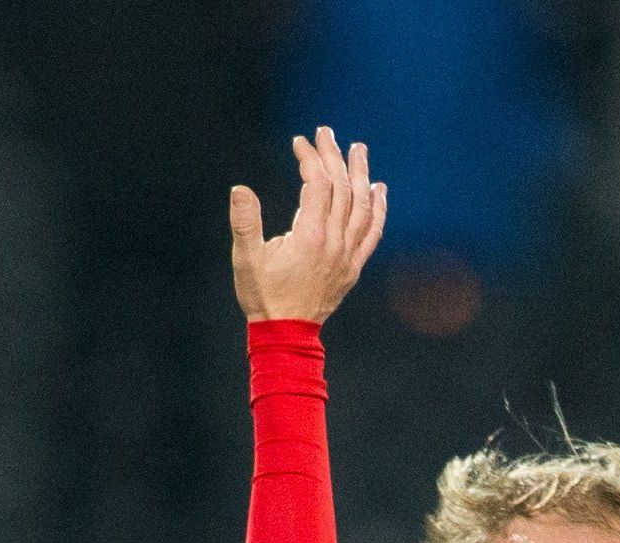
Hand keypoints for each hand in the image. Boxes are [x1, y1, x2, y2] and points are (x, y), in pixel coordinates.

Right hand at [231, 127, 387, 325]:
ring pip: (362, 207)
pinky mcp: (353, 267)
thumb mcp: (246, 259)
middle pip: (342, 189)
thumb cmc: (263, 295)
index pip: (319, 184)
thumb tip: (240, 189)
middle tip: (326, 132)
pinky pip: (372, 233)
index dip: (311, 158)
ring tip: (359, 150)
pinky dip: (378, 210)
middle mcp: (335, 244)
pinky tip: (379, 191)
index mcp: (311, 237)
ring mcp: (348, 256)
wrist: (286, 333)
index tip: (299, 142)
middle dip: (335, 157)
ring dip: (361, 175)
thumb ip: (245, 223)